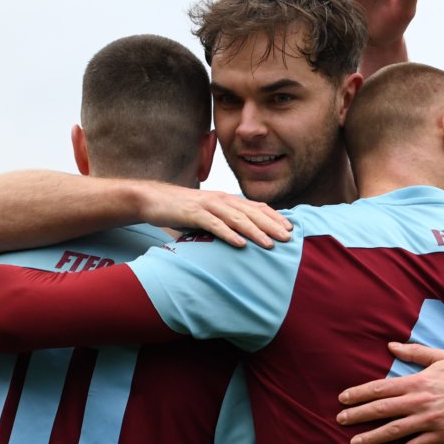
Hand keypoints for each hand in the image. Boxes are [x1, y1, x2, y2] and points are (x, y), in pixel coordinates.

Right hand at [137, 183, 291, 248]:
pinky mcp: (193, 213)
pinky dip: (228, 234)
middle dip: (271, 225)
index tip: (290, 228)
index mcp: (226, 199)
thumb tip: (243, 236)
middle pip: (251, 212)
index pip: (256, 206)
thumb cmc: (183, 210)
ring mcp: (207, 205)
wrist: (153, 199)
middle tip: (287, 238)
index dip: (274, 216)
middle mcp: (220, 199)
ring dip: (255, 231)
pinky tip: (240, 244)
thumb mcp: (208, 214)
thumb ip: (225, 222)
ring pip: (236, 218)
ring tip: (269, 244)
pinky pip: (214, 224)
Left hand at [336, 342, 443, 443]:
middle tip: (339, 420)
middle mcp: (420, 401)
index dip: (360, 393)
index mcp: (418, 381)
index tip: (342, 398)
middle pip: (382, 409)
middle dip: (358, 415)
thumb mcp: (442, 358)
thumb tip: (391, 345)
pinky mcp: (441, 436)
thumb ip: (415, 353)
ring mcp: (430, 420)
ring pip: (395, 430)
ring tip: (353, 442)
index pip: (382, 388)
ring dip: (372, 437)